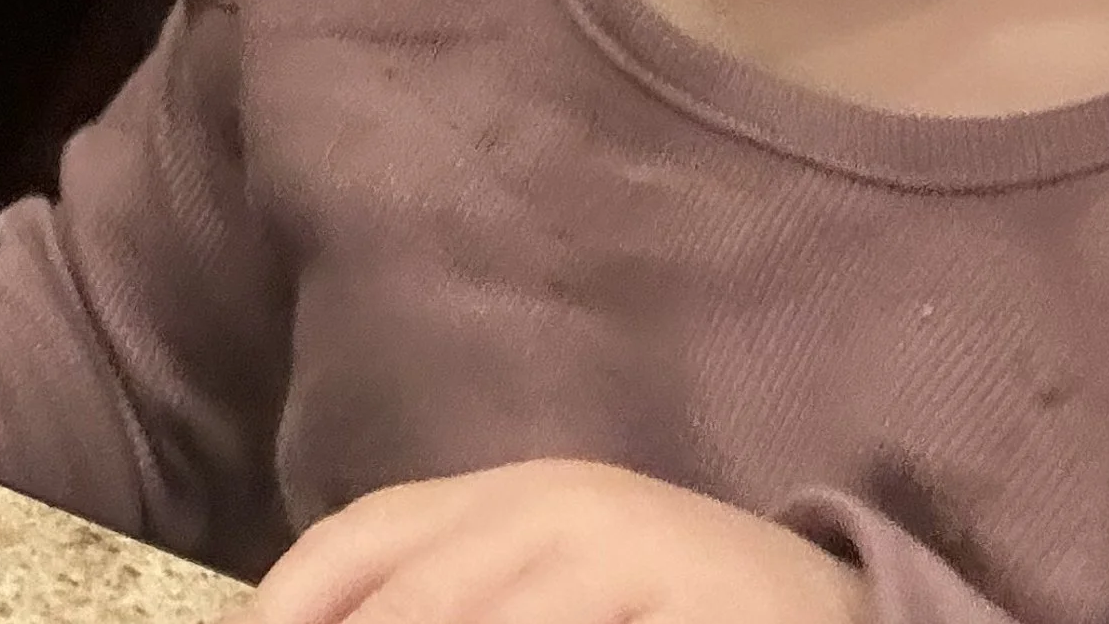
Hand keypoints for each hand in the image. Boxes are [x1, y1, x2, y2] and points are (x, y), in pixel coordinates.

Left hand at [248, 462, 869, 623]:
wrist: (817, 604)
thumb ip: (450, 591)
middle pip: (409, 591)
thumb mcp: (542, 581)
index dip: (292, 595)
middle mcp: (545, 505)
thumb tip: (317, 621)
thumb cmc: (652, 603)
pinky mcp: (677, 591)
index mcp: (500, 497)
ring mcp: (611, 544)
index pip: (362, 536)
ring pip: (469, 615)